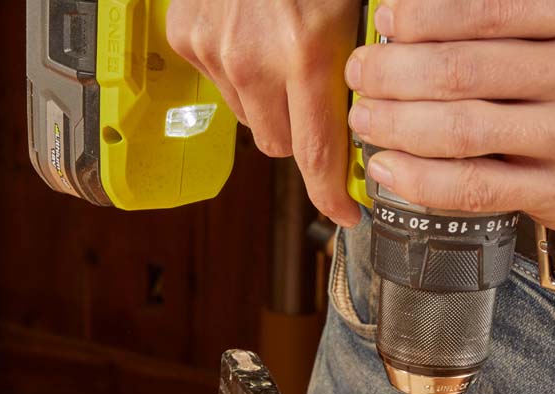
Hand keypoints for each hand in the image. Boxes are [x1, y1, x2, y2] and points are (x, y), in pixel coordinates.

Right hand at [167, 0, 362, 225]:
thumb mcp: (351, 8)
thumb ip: (359, 71)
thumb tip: (368, 125)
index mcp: (307, 52)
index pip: (317, 154)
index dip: (331, 194)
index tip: (345, 212)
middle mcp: (254, 62)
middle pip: (277, 143)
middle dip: (298, 131)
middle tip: (311, 91)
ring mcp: (214, 53)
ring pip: (246, 115)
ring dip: (263, 97)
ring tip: (276, 46)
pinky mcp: (185, 40)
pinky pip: (216, 82)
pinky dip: (234, 68)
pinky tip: (248, 30)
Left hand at [344, 0, 554, 232]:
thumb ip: (495, 14)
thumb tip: (401, 13)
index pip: (487, 8)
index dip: (422, 14)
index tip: (386, 19)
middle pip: (464, 70)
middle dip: (394, 72)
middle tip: (362, 71)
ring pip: (463, 130)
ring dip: (396, 123)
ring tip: (365, 116)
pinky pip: (473, 185)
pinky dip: (418, 176)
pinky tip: (387, 163)